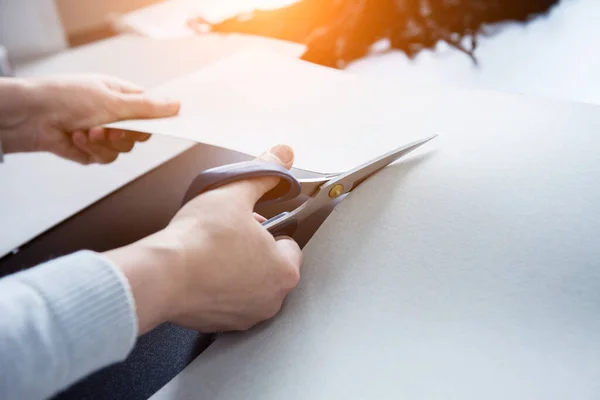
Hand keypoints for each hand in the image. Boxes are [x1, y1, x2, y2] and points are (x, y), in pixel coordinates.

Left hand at [0, 75, 178, 163]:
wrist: (32, 117)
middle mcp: (116, 115)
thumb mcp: (114, 100)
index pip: (152, 111)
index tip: (166, 126)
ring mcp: (104, 134)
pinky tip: (77, 137)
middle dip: (125, 134)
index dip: (158, 120)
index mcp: (123, 97)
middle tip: (112, 127)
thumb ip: (148, 107)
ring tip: (88, 131)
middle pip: (140, 135)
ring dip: (105, 142)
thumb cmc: (67, 98)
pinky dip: (92, 150)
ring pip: (124, 149)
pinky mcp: (93, 151)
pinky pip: (106, 158)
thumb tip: (176, 105)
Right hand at [104, 145, 302, 333]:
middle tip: (229, 235)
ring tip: (213, 252)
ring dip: (236, 270)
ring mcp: (245, 317)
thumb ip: (264, 174)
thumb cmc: (199, 240)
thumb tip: (282, 155)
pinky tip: (200, 272)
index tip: (250, 224)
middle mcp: (271, 300)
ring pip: (247, 286)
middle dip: (253, 250)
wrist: (161, 275)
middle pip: (269, 266)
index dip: (269, 229)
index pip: (289, 245)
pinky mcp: (219, 325)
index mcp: (285, 271)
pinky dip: (217, 288)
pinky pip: (225, 302)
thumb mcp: (235, 194)